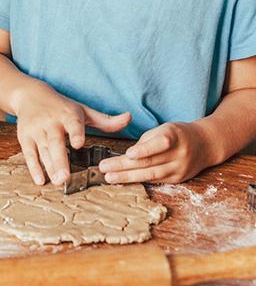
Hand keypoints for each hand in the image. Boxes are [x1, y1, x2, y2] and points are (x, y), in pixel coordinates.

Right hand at [13, 84, 130, 185]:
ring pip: (43, 150)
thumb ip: (105, 120)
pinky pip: (29, 154)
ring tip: (58, 182)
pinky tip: (40, 180)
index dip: (75, 133)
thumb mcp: (82, 110)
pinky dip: (33, 167)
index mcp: (67, 114)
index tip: (78, 144)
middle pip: (55, 142)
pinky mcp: (24, 137)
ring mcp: (36, 130)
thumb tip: (128, 119)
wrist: (29, 96)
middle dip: (59, 160)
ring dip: (49, 167)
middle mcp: (50, 122)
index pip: (72, 123)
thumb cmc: (60, 106)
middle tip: (65, 177)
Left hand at [99, 122, 214, 183]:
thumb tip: (127, 156)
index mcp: (175, 136)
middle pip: (150, 162)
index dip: (144, 149)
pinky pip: (155, 180)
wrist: (205, 144)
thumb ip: (146, 141)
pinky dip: (138, 180)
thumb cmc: (178, 134)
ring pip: (151, 174)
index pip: (160, 143)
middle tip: (104, 168)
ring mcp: (180, 168)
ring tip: (109, 177)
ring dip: (127, 177)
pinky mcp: (178, 179)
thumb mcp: (164, 129)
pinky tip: (123, 180)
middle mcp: (180, 153)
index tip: (128, 154)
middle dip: (124, 166)